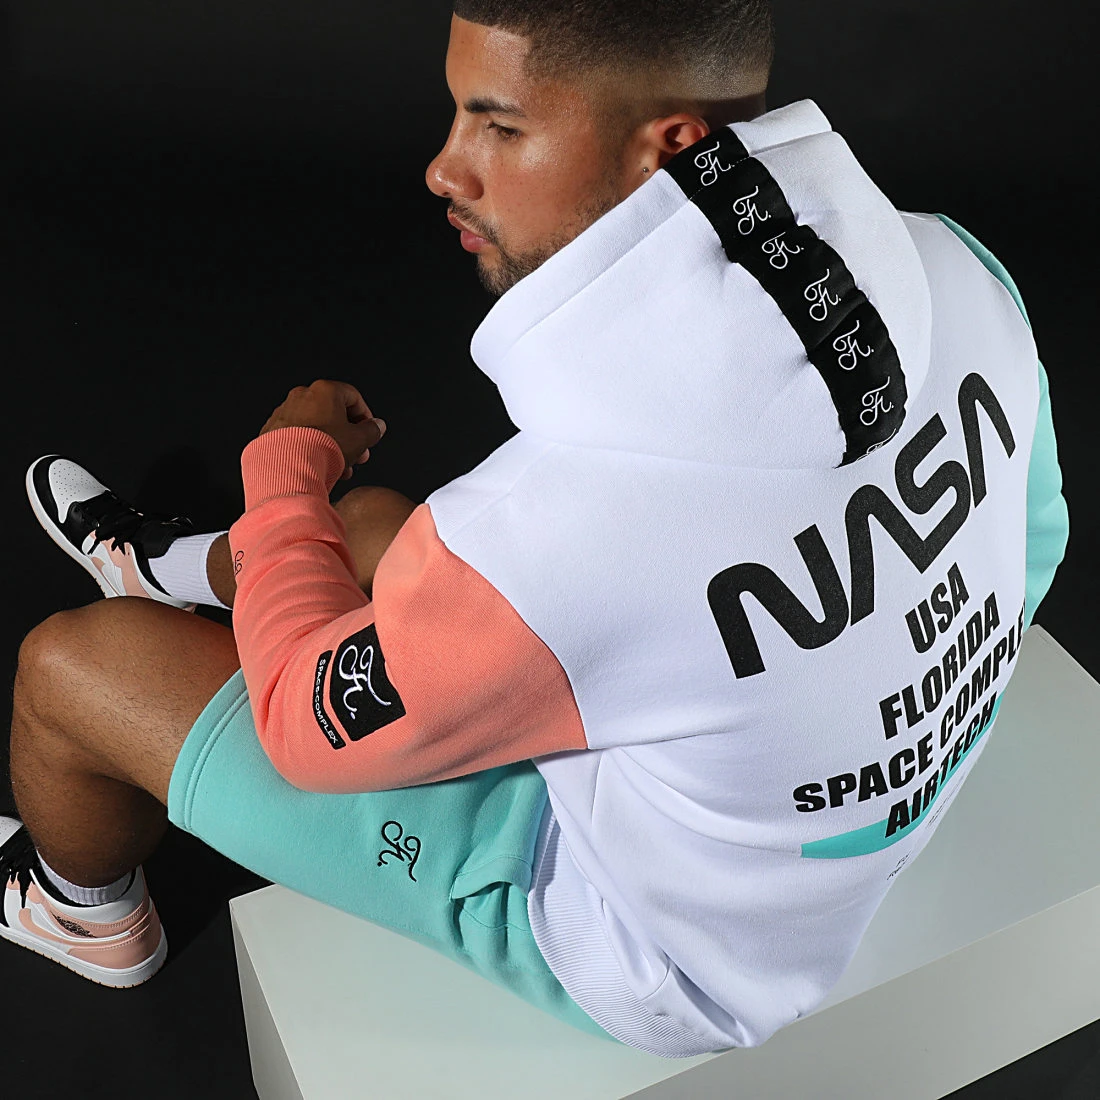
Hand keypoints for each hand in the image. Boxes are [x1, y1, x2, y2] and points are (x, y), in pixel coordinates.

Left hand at [259, 379, 386, 480]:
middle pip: (333, 414)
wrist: (287, 466)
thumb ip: (371, 431)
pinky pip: (297, 436)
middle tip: (358, 453)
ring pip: (315, 427)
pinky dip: (310, 448)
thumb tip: (376, 427)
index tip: (369, 432)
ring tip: (339, 467)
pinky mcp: (272, 430)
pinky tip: (318, 466)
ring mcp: (284, 412)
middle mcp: (302, 396)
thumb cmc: (321, 449)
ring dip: (331, 445)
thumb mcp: (359, 440)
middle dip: (349, 436)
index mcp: (325, 390)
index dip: (366, 417)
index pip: (353, 397)